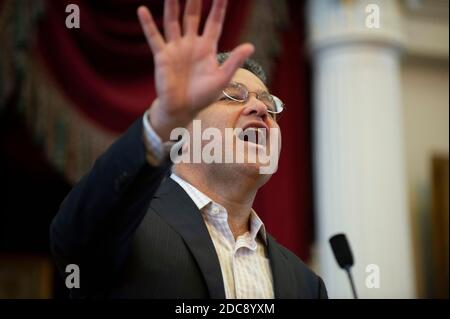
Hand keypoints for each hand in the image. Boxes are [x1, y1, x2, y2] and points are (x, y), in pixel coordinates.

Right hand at [138, 0, 253, 140]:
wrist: (182, 109)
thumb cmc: (203, 96)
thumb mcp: (222, 79)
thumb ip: (234, 61)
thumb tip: (250, 46)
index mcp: (207, 48)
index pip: (214, 22)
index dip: (218, 7)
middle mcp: (190, 44)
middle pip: (193, 16)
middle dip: (194, 0)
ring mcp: (175, 48)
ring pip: (173, 21)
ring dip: (172, 6)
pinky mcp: (162, 56)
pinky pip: (154, 37)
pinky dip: (148, 24)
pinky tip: (142, 10)